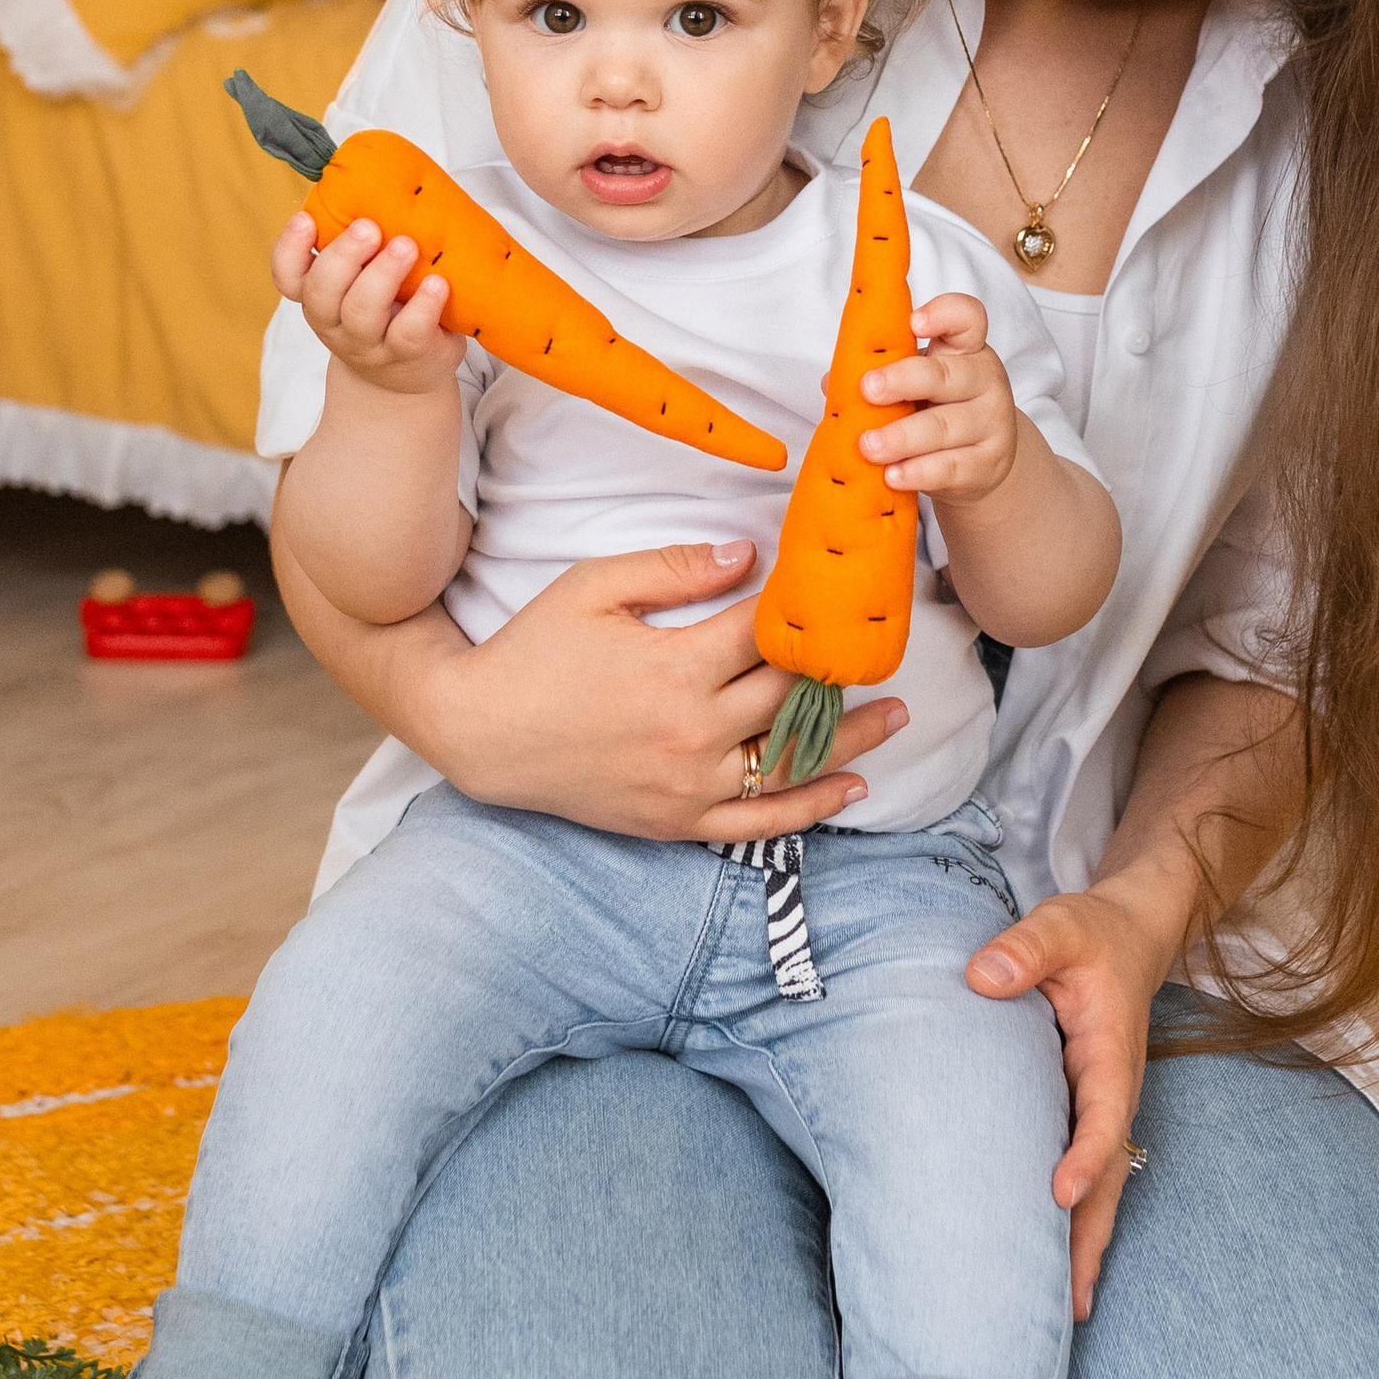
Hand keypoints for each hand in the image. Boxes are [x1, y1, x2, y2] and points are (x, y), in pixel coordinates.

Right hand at [273, 211, 464, 398]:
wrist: (409, 374)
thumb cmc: (388, 307)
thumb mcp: (366, 277)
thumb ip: (366, 243)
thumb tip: (384, 180)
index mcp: (320, 295)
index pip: (287, 276)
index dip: (290, 248)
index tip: (306, 218)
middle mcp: (334, 322)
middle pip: (322, 293)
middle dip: (343, 256)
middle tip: (369, 227)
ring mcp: (368, 344)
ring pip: (362, 313)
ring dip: (383, 275)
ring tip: (407, 246)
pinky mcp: (405, 357)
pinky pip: (408, 334)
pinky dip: (423, 306)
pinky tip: (438, 284)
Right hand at [404, 540, 908, 841]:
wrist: (479, 731)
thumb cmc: (533, 649)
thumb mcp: (594, 588)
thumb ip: (674, 568)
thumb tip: (749, 556)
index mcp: (674, 667)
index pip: (767, 634)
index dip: (807, 611)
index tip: (839, 592)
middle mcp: (691, 731)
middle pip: (791, 697)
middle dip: (841, 669)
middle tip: (881, 647)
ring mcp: (687, 784)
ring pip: (792, 763)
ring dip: (852, 737)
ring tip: (899, 714)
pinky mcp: (676, 821)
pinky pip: (760, 823)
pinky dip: (812, 807)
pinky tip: (854, 785)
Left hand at [857, 295, 1018, 501]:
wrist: (980, 461)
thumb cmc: (936, 410)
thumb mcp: (914, 386)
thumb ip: (879, 374)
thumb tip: (830, 383)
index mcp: (964, 350)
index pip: (967, 318)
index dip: (943, 314)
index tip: (913, 322)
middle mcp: (984, 380)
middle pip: (947, 375)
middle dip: (903, 380)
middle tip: (868, 389)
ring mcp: (991, 423)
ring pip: (945, 427)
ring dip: (902, 437)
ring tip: (869, 446)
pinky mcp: (988, 463)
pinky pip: (950, 468)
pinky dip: (918, 472)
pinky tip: (893, 475)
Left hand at [966, 881, 1173, 1319]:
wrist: (1128, 936)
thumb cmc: (1092, 935)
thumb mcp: (1062, 925)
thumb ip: (1027, 947)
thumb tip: (982, 976)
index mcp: (1111, 1052)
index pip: (1103, 1113)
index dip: (1086, 1154)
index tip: (1060, 1192)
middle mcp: (1112, 1093)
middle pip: (1108, 1177)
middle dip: (1089, 1237)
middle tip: (1068, 1302)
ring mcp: (1100, 1109)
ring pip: (1098, 1188)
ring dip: (1081, 1244)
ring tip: (1063, 1313)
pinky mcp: (1082, 1113)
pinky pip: (1081, 1174)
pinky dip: (1070, 1221)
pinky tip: (1045, 1266)